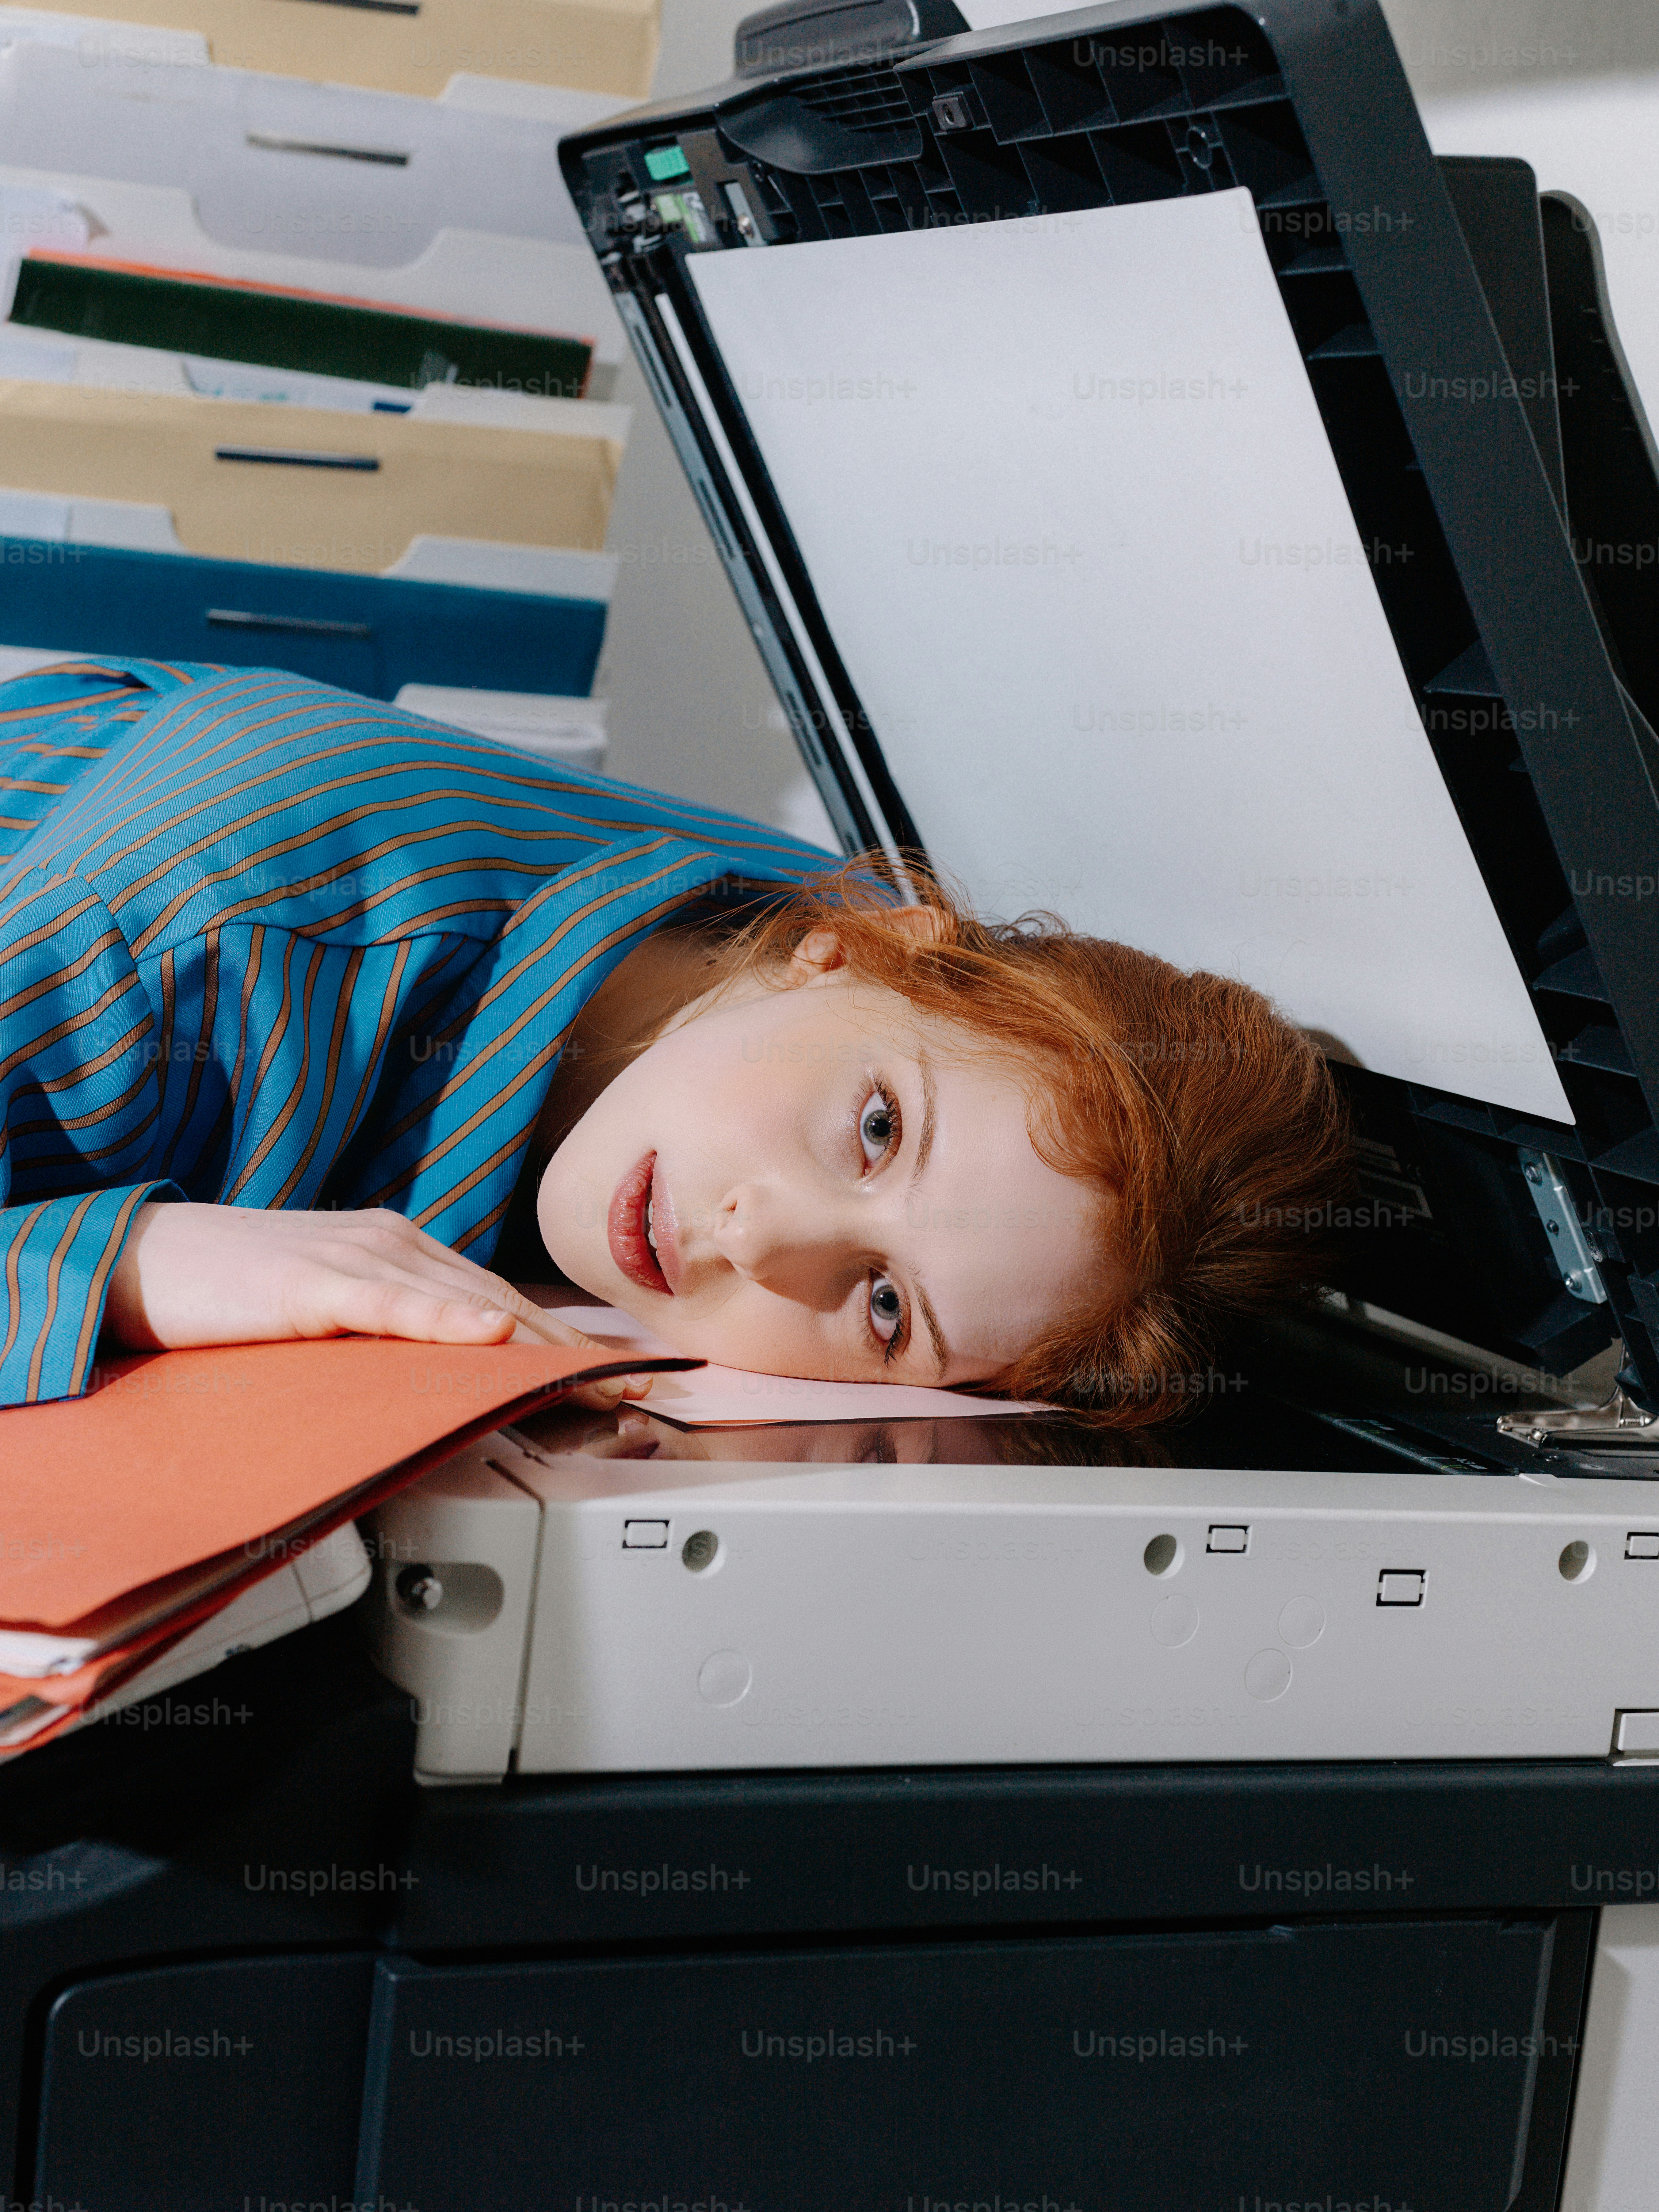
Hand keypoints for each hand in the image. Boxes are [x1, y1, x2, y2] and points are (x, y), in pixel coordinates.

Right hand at [104, 1202, 656, 1409]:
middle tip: (633, 1384)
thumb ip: (395, 1329)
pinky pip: (389, 1305)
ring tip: (591, 1375)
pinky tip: (486, 1336)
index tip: (619, 1372)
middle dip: (571, 1348)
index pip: (501, 1302)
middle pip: (501, 1304)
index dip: (564, 1339)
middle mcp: (392, 1246)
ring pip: (462, 1303)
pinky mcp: (310, 1286)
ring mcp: (354, 1261)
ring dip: (533, 1342)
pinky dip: (442, 1320)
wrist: (147, 1257)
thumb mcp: (336, 1311)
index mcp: (401, 1252)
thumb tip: (454, 1366)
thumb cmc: (237, 1289)